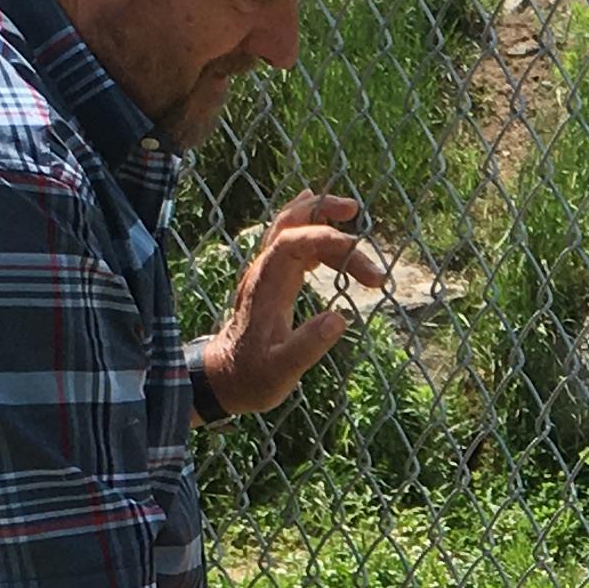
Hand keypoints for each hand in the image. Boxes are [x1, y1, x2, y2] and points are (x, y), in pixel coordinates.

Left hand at [200, 190, 384, 417]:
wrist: (226, 378)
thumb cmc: (253, 377)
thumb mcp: (281, 371)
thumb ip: (307, 346)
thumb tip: (340, 318)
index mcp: (267, 286)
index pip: (293, 242)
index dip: (327, 239)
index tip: (362, 260)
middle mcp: (265, 271)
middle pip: (289, 222)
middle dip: (321, 209)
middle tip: (355, 209)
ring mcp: (268, 272)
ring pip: (292, 228)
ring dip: (322, 220)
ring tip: (355, 222)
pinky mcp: (275, 279)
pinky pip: (293, 242)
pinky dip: (314, 231)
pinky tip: (328, 226)